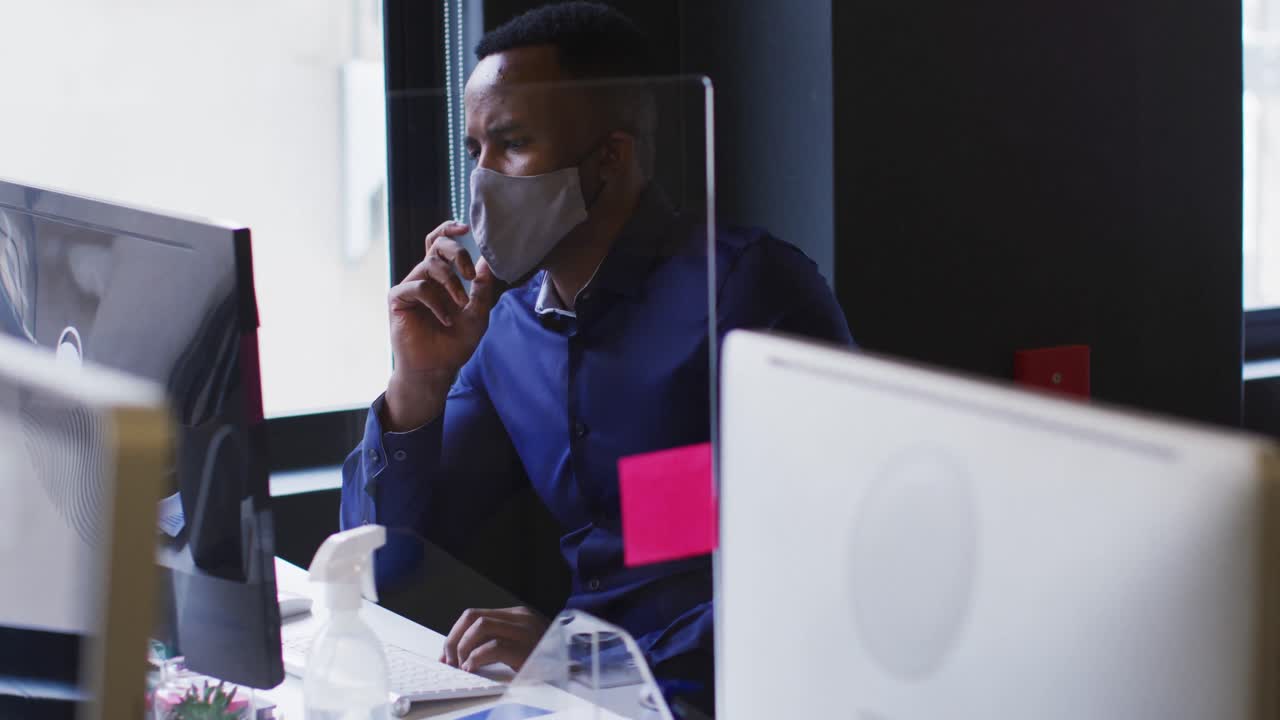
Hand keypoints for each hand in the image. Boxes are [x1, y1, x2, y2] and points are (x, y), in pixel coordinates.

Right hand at [383, 221, 502, 430]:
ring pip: (430, 266)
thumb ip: (482, 289)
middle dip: (456, 252)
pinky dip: (437, 303)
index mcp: (442, 278)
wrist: (437, 369)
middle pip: (435, 245)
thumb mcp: (478, 314)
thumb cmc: (455, 344)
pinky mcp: (398, 299)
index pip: (440, 243)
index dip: (449, 229)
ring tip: (460, 305)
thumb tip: (488, 262)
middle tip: (470, 274)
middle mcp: (424, 278)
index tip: (466, 228)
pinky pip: (418, 288)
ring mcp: (410, 287)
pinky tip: (445, 319)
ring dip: (451, 284)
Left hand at [440, 606, 549, 672]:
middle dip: (453, 639)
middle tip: (448, 660)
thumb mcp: (521, 647)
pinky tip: (473, 669)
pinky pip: (494, 647)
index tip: (446, 653)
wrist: (575, 673)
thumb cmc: (547, 664)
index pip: (475, 615)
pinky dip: (476, 658)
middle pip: (473, 616)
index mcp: (518, 616)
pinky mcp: (528, 649)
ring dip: (463, 648)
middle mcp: (522, 618)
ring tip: (461, 665)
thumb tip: (463, 652)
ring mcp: (526, 632)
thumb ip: (499, 641)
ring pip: (480, 627)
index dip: (455, 634)